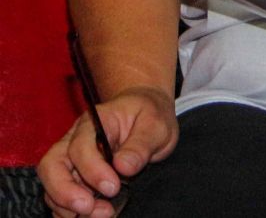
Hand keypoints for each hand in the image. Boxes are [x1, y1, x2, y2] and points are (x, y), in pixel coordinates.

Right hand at [39, 87, 176, 217]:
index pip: (79, 147)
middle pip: (52, 167)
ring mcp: (71, 161)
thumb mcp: (155, 125)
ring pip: (52, 186)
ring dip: (69, 207)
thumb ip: (140, 144)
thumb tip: (123, 167)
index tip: (113, 187)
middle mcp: (74, 141)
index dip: (92, 170)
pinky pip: (60, 198)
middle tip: (89, 208)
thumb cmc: (149, 116)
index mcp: (93, 123)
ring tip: (102, 214)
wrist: (148, 115)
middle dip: (65, 192)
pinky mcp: (74, 179)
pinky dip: (71, 211)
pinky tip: (94, 215)